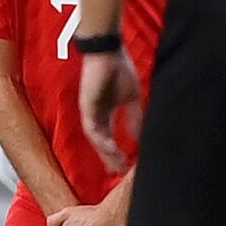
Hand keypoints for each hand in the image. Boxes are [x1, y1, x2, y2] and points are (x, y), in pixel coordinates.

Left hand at [79, 41, 142, 164]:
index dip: (115, 152)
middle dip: (109, 158)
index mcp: (106, 112)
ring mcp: (90, 112)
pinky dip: (101, 140)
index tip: (124, 166)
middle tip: (118, 173)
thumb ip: (133, 118)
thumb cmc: (120, 70)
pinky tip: (110, 149)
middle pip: (101, 142)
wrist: (108, 52)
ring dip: (106, 153)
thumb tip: (139, 138)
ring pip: (96, 139)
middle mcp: (96, 115)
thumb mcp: (131, 99)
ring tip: (116, 165)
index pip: (109, 137)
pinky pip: (92, 129)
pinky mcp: (86, 107)